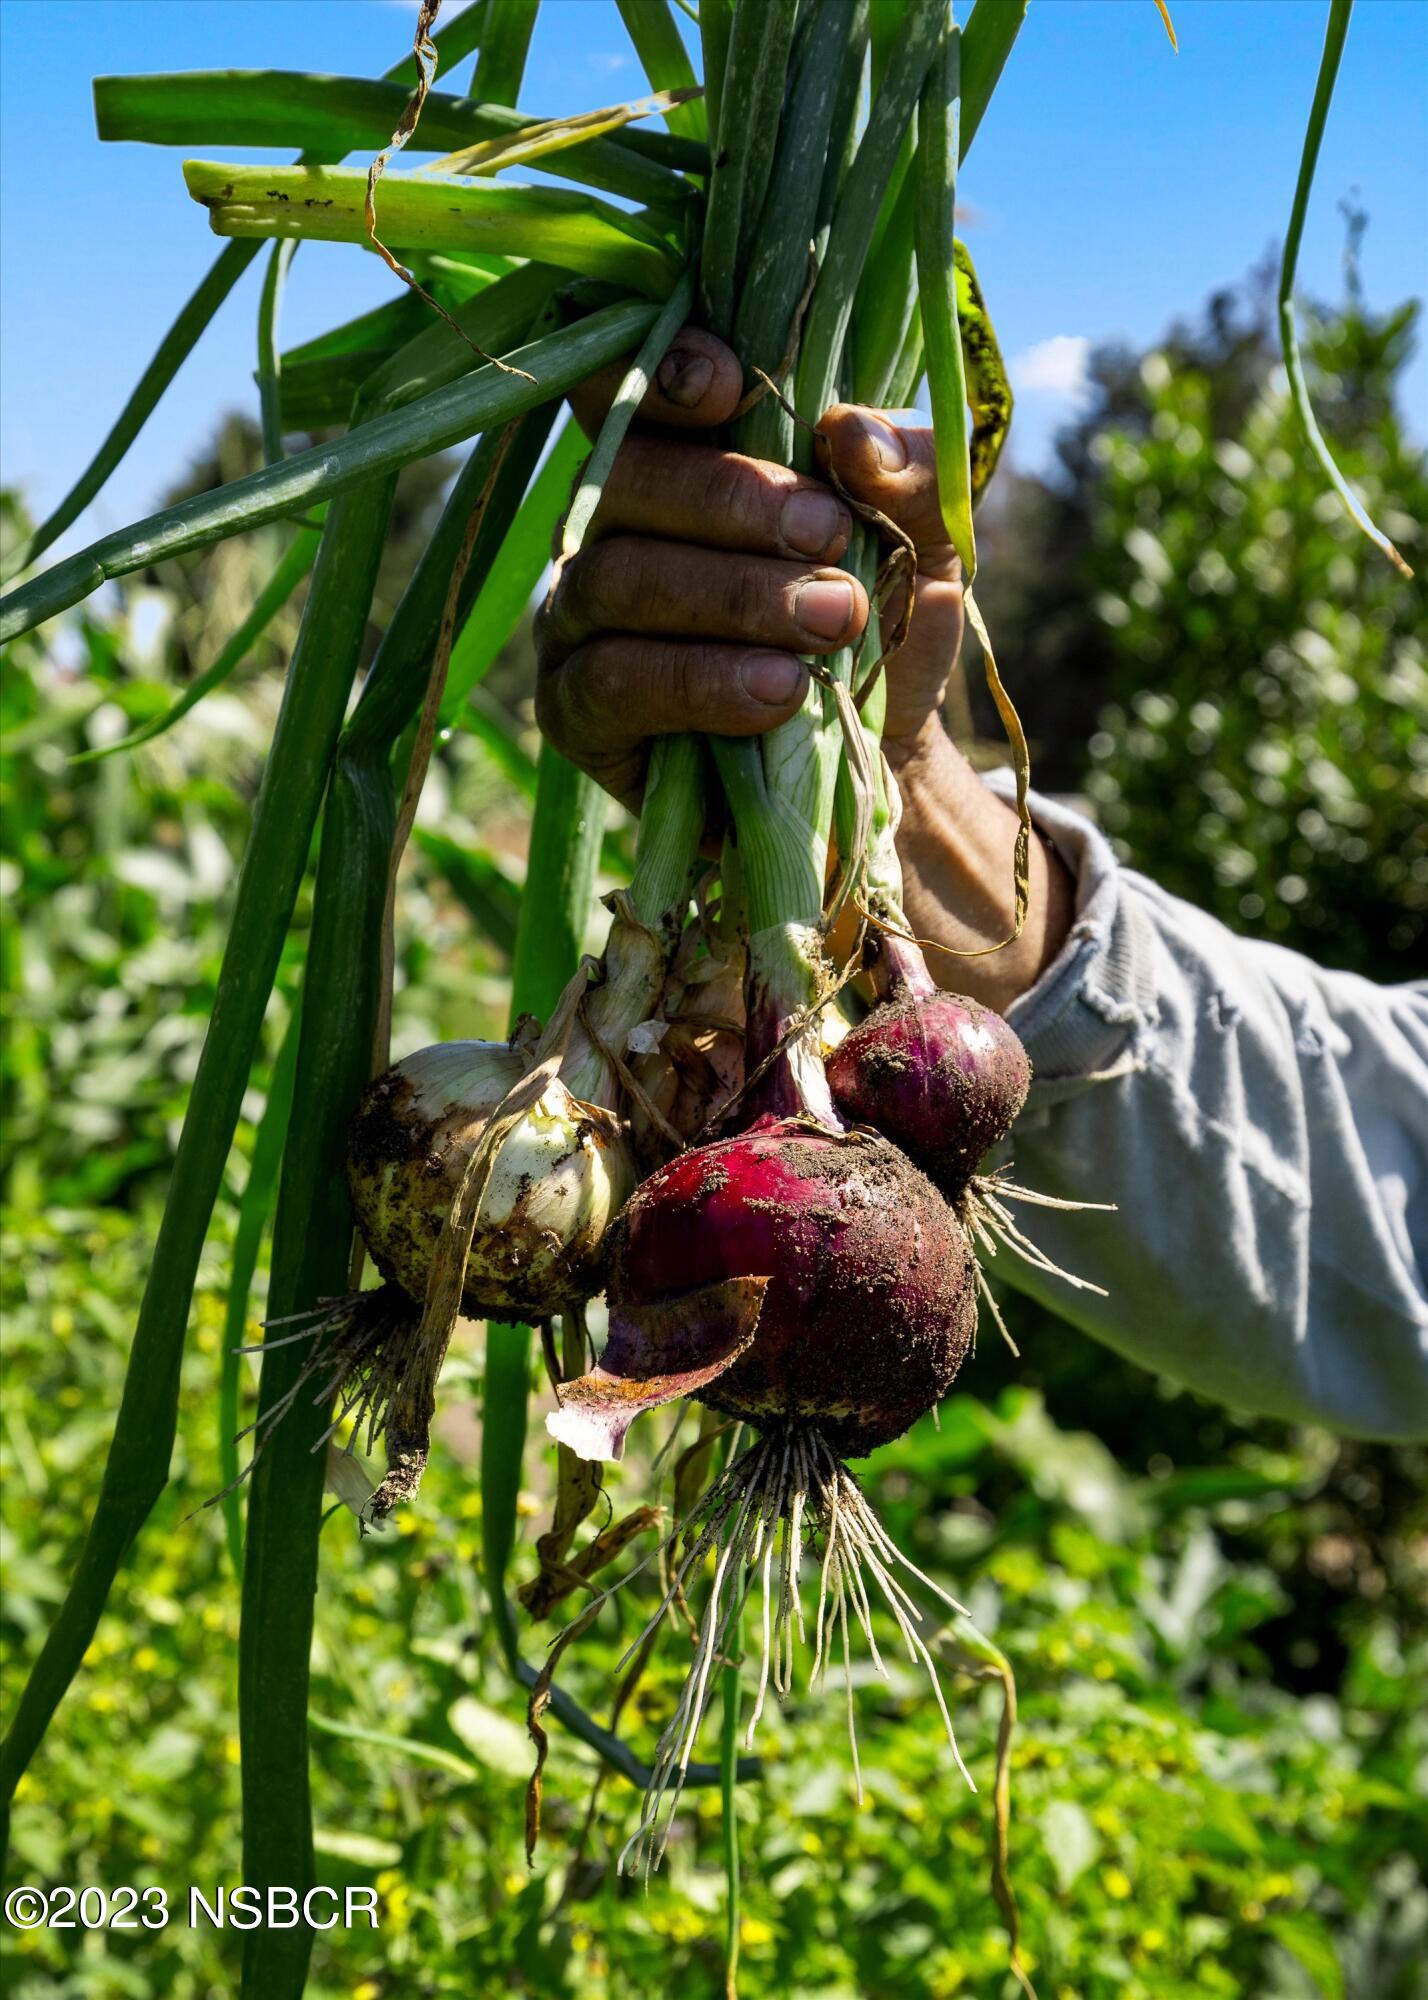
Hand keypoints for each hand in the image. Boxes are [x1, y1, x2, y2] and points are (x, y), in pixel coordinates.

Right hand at [535, 327, 1071, 1012]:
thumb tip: (849, 432)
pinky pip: (613, 683)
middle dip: (731, 500)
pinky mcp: (579, 714)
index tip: (733, 384)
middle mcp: (610, 526)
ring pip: (616, 579)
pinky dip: (700, 683)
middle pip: (626, 477)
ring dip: (732, 597)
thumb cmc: (881, 623)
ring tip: (832, 622)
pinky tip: (779, 694)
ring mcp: (579, 620)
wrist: (880, 762)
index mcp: (680, 454)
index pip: (629, 381)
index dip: (660, 368)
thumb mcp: (927, 538)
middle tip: (830, 535)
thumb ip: (909, 471)